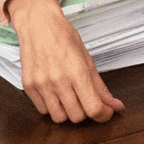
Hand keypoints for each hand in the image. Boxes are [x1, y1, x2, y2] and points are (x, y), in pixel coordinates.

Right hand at [6, 0, 123, 122]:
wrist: (38, 25)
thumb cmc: (65, 39)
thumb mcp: (88, 61)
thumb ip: (101, 87)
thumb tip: (116, 106)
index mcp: (77, 73)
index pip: (93, 108)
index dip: (103, 115)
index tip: (106, 112)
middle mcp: (58, 81)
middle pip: (77, 117)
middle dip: (87, 113)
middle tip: (88, 102)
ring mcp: (41, 85)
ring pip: (59, 117)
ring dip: (68, 112)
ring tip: (72, 99)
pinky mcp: (28, 86)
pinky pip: (43, 110)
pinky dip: (52, 107)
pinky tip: (57, 95)